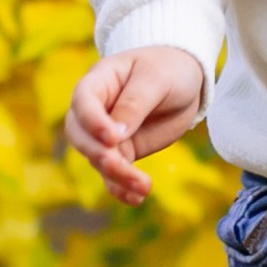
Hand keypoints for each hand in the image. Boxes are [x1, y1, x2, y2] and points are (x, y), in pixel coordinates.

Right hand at [64, 46, 207, 205]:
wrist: (185, 80)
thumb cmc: (168, 68)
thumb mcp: (156, 78)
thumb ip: (135, 104)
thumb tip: (116, 134)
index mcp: (99, 80)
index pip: (83, 101)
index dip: (92, 121)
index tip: (113, 138)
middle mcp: (96, 109)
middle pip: (80, 135)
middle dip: (99, 154)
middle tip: (120, 164)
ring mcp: (107, 134)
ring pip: (97, 159)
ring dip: (115, 175)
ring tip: (142, 187)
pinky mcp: (123, 152)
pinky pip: (113, 174)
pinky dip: (121, 188)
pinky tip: (136, 198)